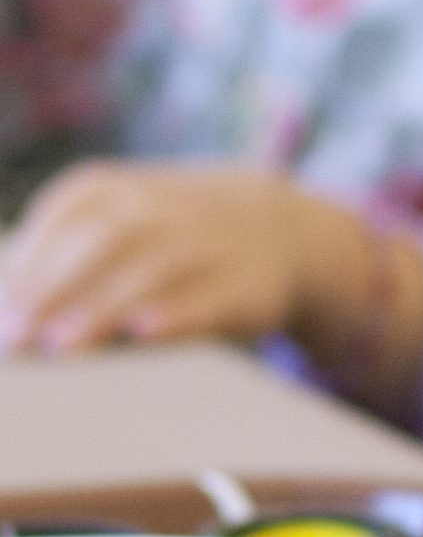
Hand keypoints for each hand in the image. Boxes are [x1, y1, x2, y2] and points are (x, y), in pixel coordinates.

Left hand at [0, 160, 380, 356]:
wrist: (279, 228)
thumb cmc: (167, 236)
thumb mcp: (114, 220)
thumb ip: (57, 255)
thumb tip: (4, 308)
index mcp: (113, 189)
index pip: (61, 221)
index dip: (26, 267)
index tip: (0, 314)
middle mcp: (162, 209)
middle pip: (101, 245)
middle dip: (53, 293)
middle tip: (16, 338)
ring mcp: (209, 246)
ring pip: (152, 273)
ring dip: (103, 309)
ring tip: (63, 346)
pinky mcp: (248, 286)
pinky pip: (210, 300)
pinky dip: (178, 315)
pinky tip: (144, 333)